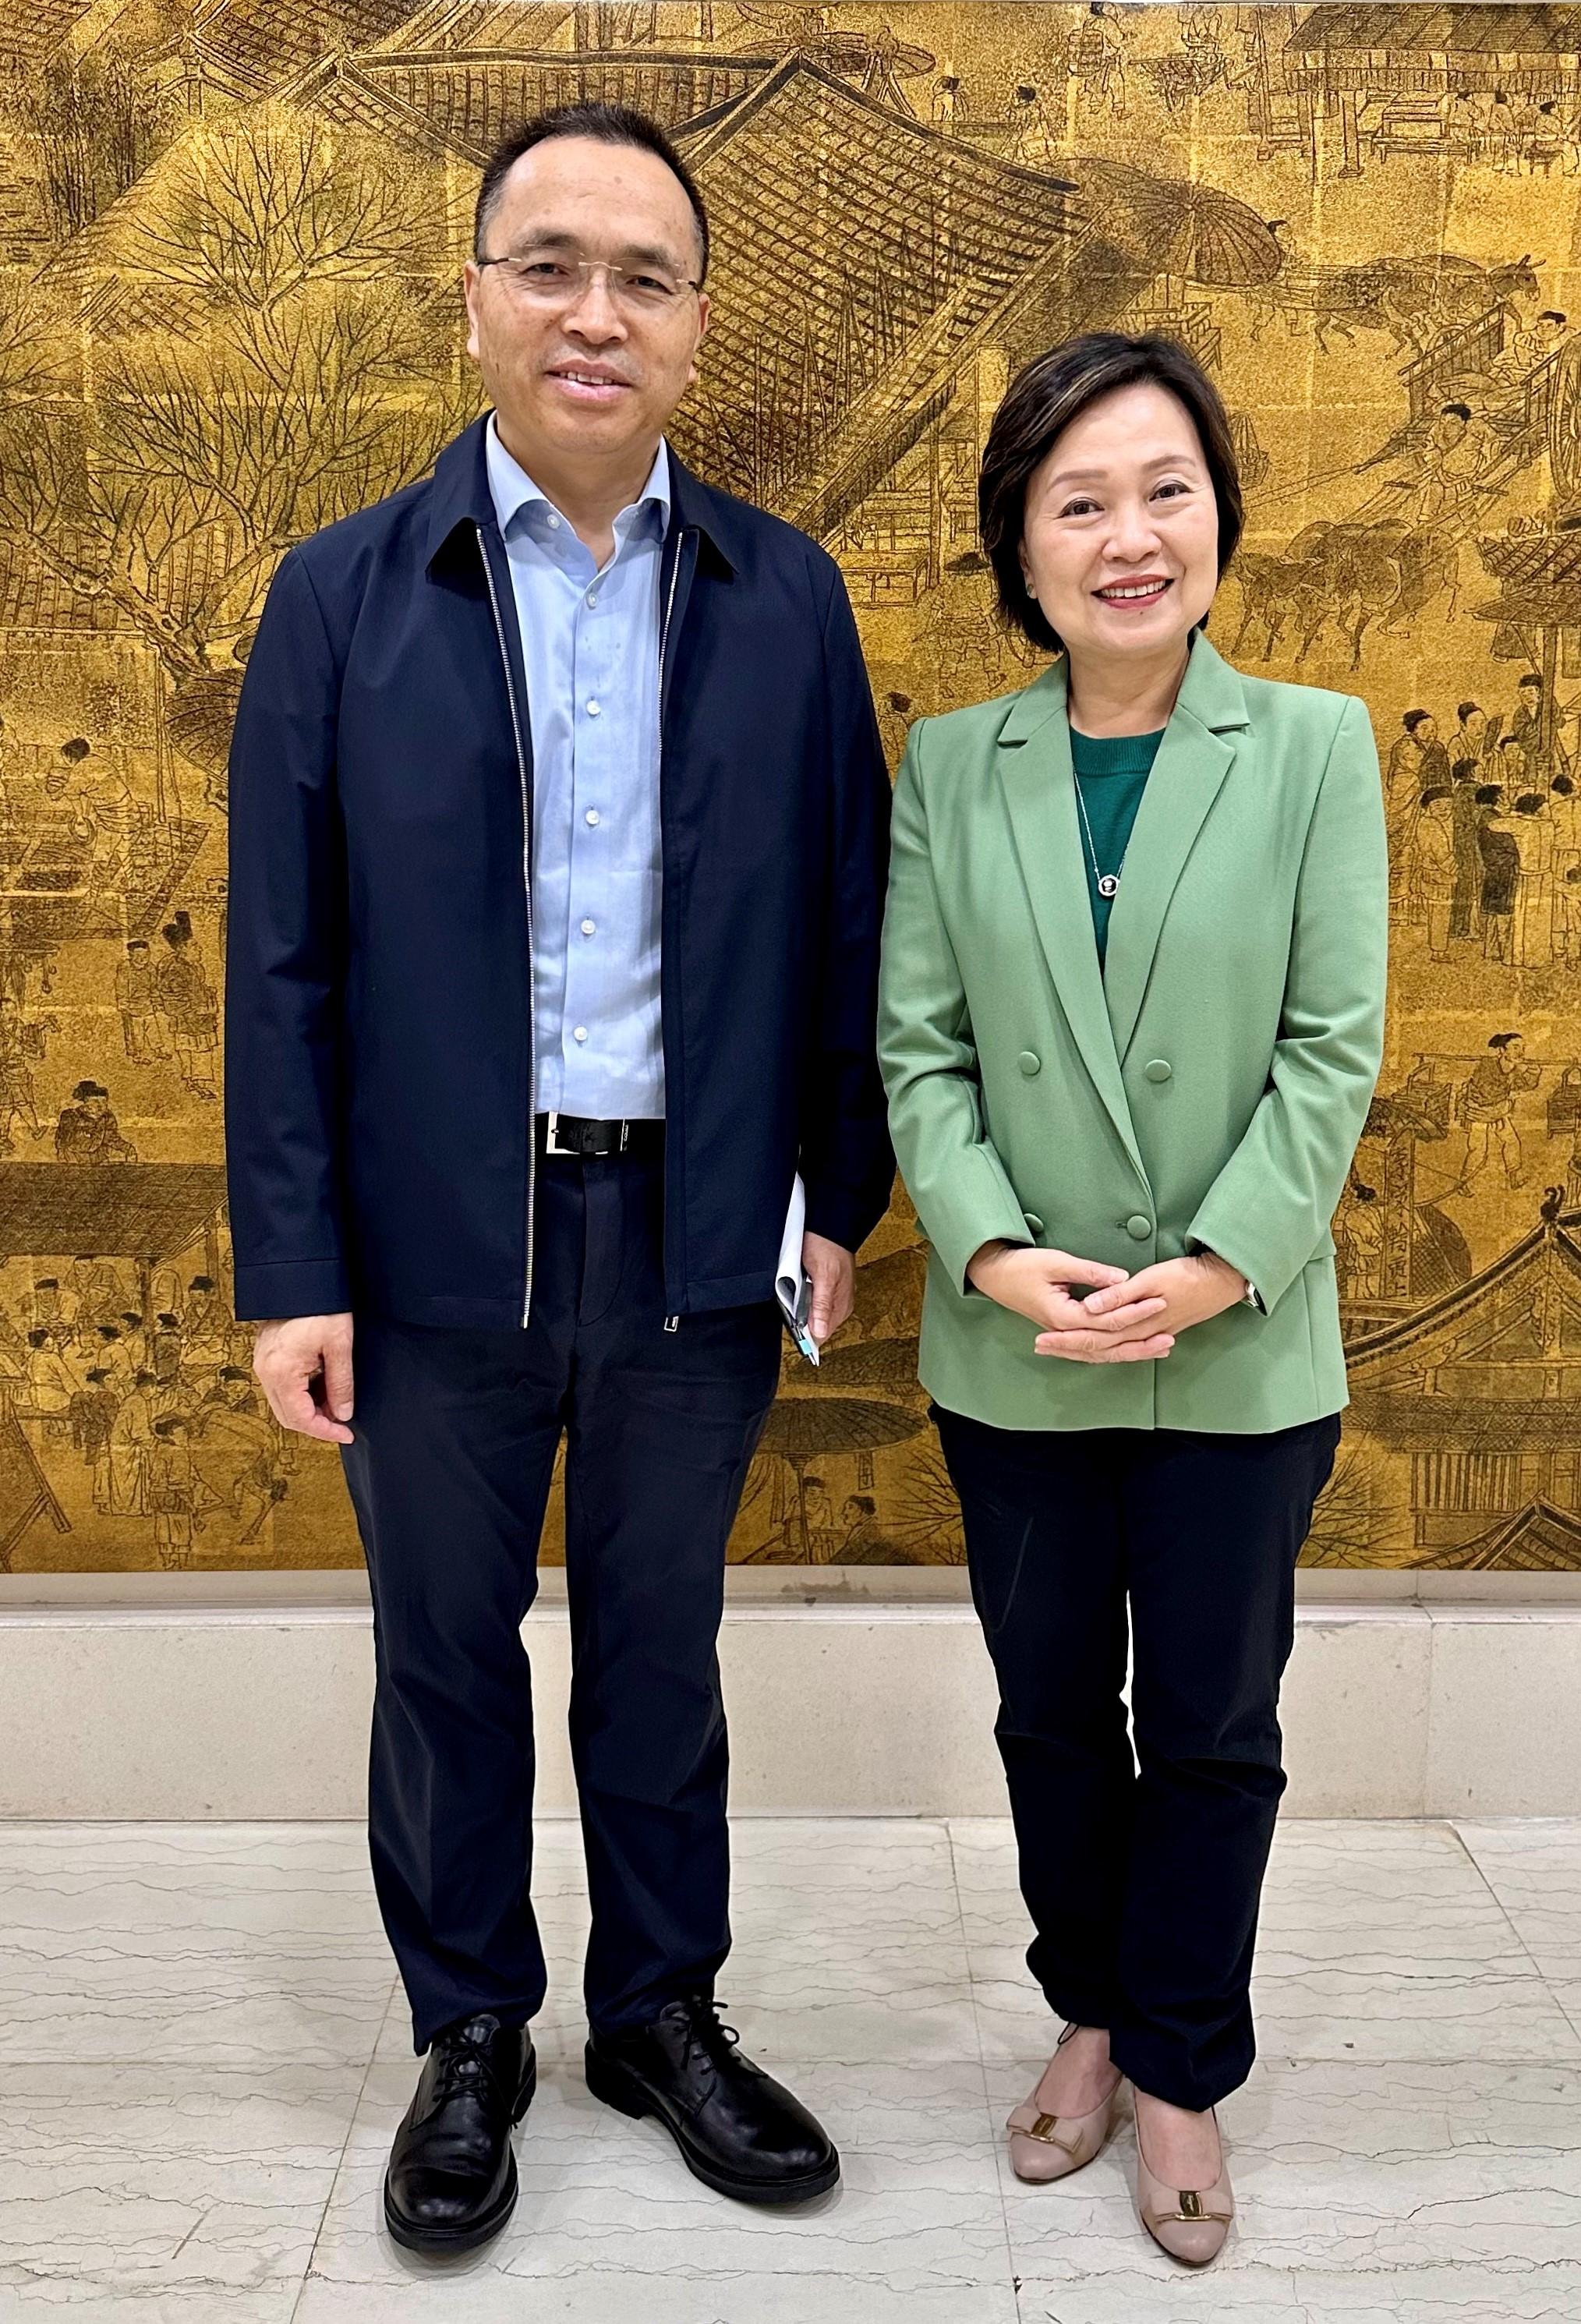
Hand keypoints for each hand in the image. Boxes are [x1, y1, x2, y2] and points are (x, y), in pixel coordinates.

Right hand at [253, 1312, 355, 1444]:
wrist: (301, 1276)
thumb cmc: (321, 1306)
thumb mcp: (340, 1346)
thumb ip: (341, 1384)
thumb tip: (343, 1414)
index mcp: (281, 1372)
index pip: (301, 1419)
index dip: (325, 1431)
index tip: (347, 1434)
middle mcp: (265, 1371)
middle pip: (288, 1416)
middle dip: (317, 1423)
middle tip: (343, 1422)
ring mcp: (262, 1363)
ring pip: (284, 1403)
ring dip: (309, 1409)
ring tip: (337, 1402)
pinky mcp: (266, 1356)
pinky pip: (281, 1387)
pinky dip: (301, 1394)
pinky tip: (322, 1387)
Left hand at [802, 1231, 854, 1344]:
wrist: (828, 1227)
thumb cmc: (828, 1247)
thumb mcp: (824, 1276)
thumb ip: (822, 1305)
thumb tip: (819, 1332)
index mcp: (841, 1306)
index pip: (822, 1334)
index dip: (805, 1335)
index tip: (793, 1327)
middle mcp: (838, 1305)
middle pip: (815, 1326)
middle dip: (801, 1320)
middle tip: (794, 1301)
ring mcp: (831, 1298)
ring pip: (811, 1315)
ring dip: (800, 1308)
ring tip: (797, 1290)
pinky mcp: (824, 1289)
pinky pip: (810, 1303)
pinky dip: (801, 1299)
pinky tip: (798, 1288)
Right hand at [966, 1241, 1173, 1363]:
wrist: (995, 1275)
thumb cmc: (1023, 1267)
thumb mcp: (1057, 1263)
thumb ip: (1090, 1272)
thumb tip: (1122, 1278)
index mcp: (1064, 1316)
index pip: (1107, 1320)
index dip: (1135, 1311)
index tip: (1159, 1301)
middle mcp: (1066, 1331)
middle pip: (1109, 1344)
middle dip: (1140, 1343)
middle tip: (1170, 1338)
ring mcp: (1064, 1334)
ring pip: (1102, 1352)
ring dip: (1131, 1352)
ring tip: (1159, 1349)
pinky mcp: (1065, 1331)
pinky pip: (1093, 1350)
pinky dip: (1114, 1352)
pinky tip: (1131, 1351)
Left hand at [1038, 1252, 1244, 1359]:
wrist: (1222, 1282)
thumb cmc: (1187, 1275)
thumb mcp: (1151, 1278)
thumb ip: (1119, 1295)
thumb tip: (1090, 1307)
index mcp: (1134, 1323)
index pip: (1091, 1337)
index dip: (1064, 1339)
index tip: (1040, 1339)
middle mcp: (1140, 1335)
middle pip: (1097, 1348)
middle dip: (1068, 1348)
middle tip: (1041, 1346)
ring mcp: (1151, 1335)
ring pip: (1112, 1351)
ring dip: (1086, 1351)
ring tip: (1062, 1349)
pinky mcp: (1159, 1330)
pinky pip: (1127, 1347)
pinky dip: (1110, 1351)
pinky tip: (1104, 1351)